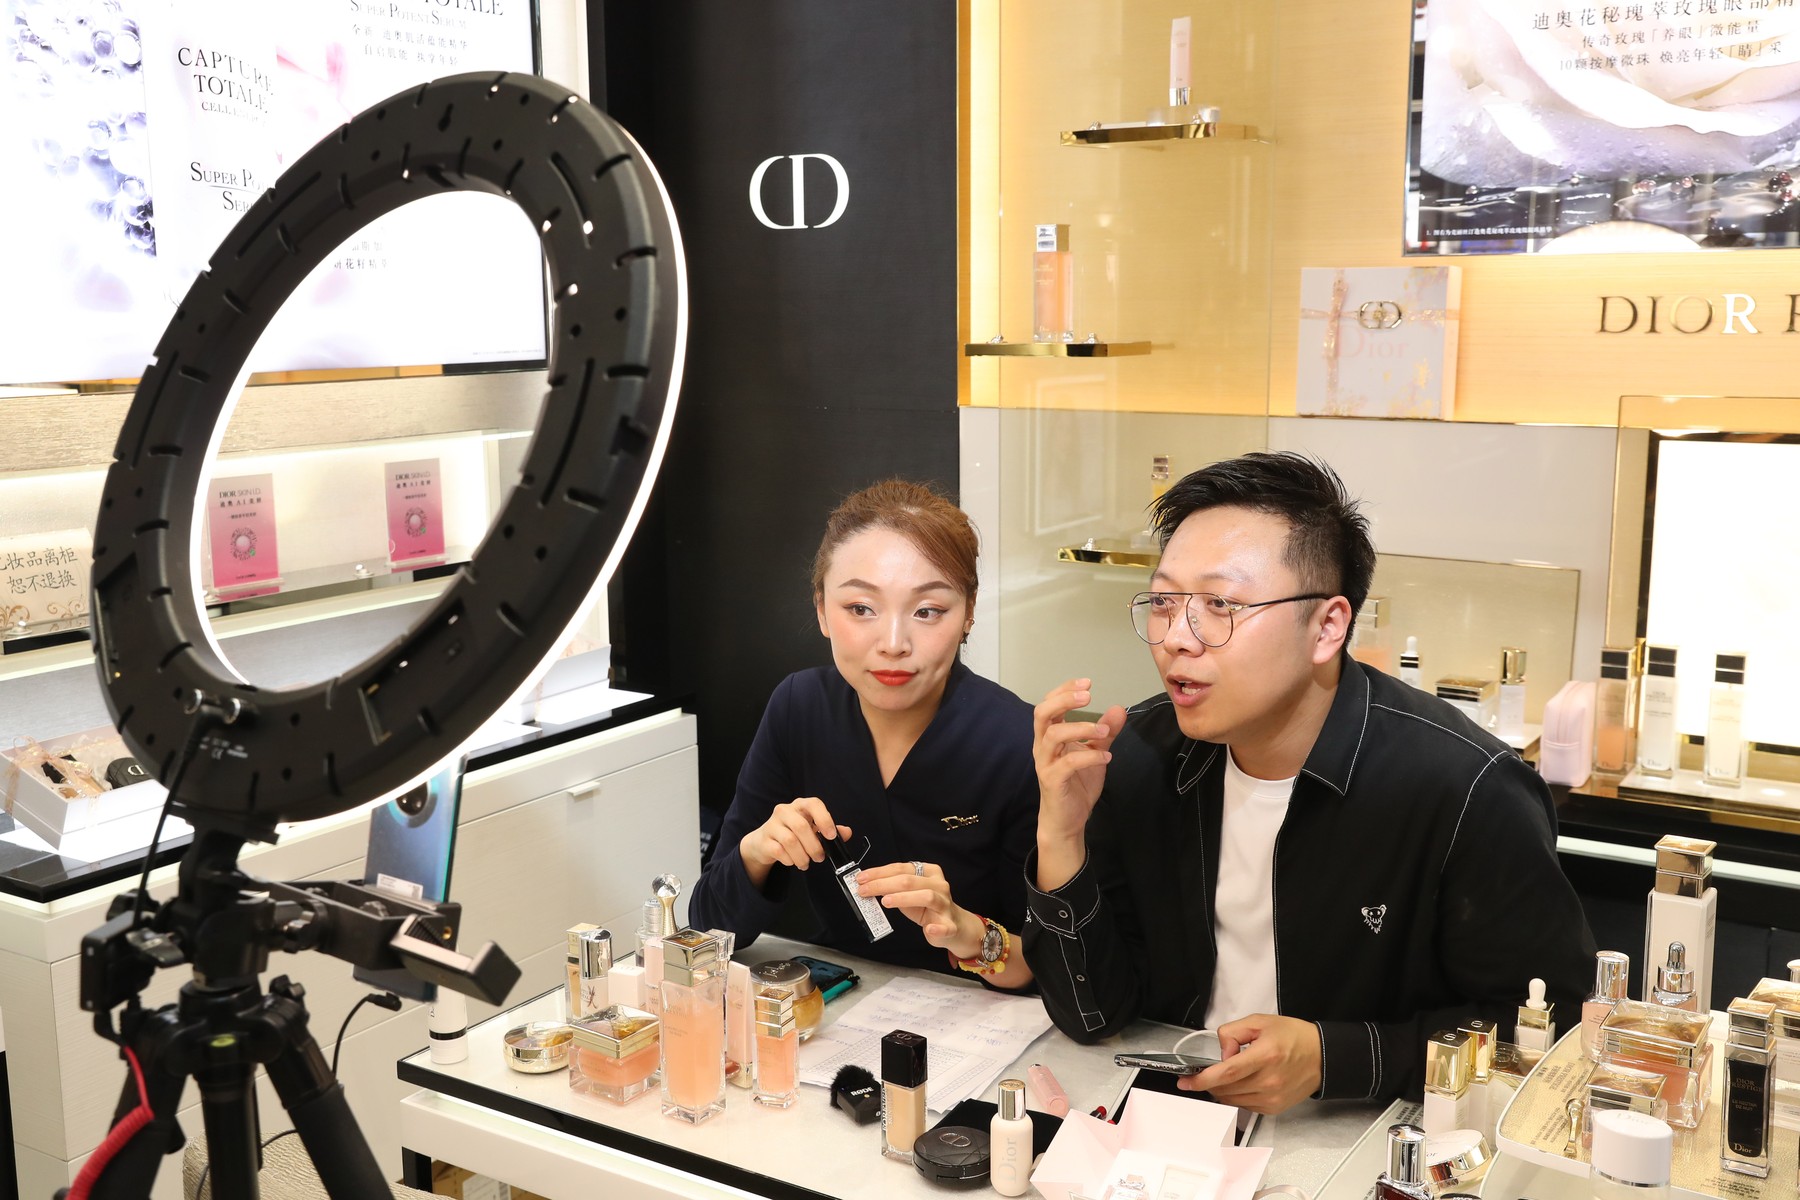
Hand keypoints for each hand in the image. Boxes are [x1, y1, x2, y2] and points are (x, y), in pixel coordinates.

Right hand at [739, 797, 851, 874]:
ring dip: (802, 856)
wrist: (764, 842)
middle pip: (801, 826)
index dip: (824, 819)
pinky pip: (779, 851)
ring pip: (790, 841)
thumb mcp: (811, 829)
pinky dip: (790, 860)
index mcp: (800, 805)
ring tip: (806, 863)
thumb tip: (847, 832)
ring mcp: (772, 824)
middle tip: (820, 858)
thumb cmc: (792, 833)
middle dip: (814, 846)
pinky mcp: (764, 840)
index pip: (813, 804)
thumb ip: (829, 830)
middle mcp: (784, 811)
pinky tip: (793, 862)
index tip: (831, 836)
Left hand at [855, 861, 982, 957]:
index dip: (879, 873)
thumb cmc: (927, 907)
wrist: (954, 926)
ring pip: (927, 896)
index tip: (861, 878)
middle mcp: (939, 885)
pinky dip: (937, 928)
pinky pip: (945, 926)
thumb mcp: (909, 893)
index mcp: (929, 872)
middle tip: (864, 890)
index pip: (901, 868)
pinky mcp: (950, 925)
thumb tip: (866, 886)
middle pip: (910, 880)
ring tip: (886, 902)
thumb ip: (892, 888)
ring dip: (904, 898)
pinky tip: (929, 929)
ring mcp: (945, 904)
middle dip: (883, 884)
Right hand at [1033, 679, 1125, 838]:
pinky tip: (1106, 757)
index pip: (1049, 704)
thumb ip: (1105, 732)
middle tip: (1087, 695)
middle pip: (1042, 713)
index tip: (1087, 683)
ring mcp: (1045, 763)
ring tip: (1104, 731)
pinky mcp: (1052, 780)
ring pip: (1054, 735)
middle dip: (1064, 699)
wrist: (1067, 820)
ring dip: (1081, 727)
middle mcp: (1043, 746)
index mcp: (1050, 736)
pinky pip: (1067, 763)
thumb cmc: (1076, 785)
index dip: (1065, 690)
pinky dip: (1089, 756)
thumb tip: (1119, 708)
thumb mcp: (1096, 753)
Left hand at [1180, 1015, 1321, 1114]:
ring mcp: (1272, 1098)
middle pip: (1225, 1088)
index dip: (1202, 1079)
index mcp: (1265, 1056)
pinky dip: (1236, 1095)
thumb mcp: (1260, 1022)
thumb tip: (1222, 1053)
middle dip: (1210, 1081)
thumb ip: (1233, 1033)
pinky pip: (1244, 1105)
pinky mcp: (1273, 1108)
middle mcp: (1268, 1081)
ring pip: (1232, 1099)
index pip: (1226, 1073)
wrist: (1320, 1057)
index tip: (1186, 1081)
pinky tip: (1243, 1082)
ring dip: (1222, 1088)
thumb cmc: (1293, 1037)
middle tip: (1206, 1071)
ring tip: (1231, 1073)